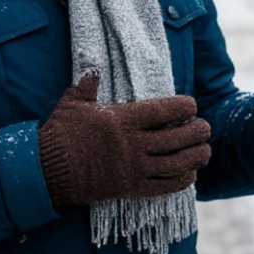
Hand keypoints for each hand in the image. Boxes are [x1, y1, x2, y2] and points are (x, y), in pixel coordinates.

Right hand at [38, 74, 211, 209]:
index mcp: (123, 119)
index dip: (183, 107)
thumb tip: (92, 64)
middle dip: (197, 132)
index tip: (192, 105)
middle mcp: (133, 144)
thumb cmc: (60, 133)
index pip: (163, 110)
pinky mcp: (130, 189)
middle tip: (206, 128)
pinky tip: (189, 175)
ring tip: (205, 151)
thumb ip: (87, 83)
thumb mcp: (73, 102)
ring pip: (176, 163)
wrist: (47, 170)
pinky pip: (163, 186)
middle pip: (177, 137)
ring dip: (195, 157)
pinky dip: (181, 181)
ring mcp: (133, 168)